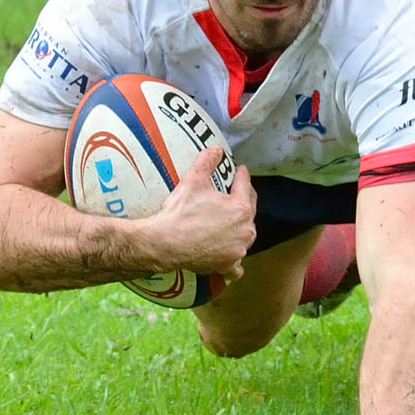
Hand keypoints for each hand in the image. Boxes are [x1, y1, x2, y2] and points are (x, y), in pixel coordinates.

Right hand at [140, 148, 255, 279]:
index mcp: (241, 208)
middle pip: (249, 211)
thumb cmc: (180, 212)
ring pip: (246, 236)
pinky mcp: (227, 266)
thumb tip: (217, 148)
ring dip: (241, 229)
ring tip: (234, 223)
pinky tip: (232, 259)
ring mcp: (237, 250)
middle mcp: (245, 230)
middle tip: (238, 192)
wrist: (164, 243)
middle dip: (244, 200)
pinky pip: (237, 266)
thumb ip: (207, 161)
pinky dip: (235, 262)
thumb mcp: (193, 180)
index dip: (241, 174)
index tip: (240, 170)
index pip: (245, 185)